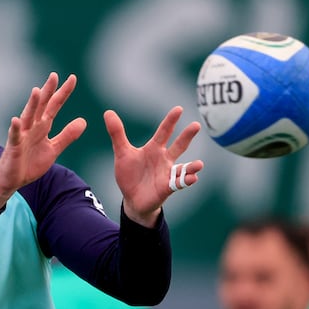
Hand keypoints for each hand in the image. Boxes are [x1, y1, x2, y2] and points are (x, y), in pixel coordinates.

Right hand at [0, 72, 86, 208]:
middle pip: (41, 106)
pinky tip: (16, 120)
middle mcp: (32, 127)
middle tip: (54, 76)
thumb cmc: (30, 162)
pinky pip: (14, 136)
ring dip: (31, 105)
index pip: (54, 105)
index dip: (63, 93)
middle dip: (48, 91)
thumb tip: (83, 121)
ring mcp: (21, 135)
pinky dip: (15, 129)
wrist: (12, 179)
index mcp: (42, 126)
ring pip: (27, 117)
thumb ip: (67, 135)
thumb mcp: (53, 148)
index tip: (72, 78)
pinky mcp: (14, 147)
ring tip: (36, 91)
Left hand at [105, 106, 202, 226]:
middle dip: (187, 136)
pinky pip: (179, 184)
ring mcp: (167, 173)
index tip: (178, 109)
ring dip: (192, 167)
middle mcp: (164, 159)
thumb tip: (108, 112)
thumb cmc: (130, 174)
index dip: (170, 121)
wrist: (132, 199)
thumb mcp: (122, 153)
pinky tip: (192, 178)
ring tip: (199, 165)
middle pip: (178, 146)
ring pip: (183, 168)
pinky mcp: (167, 187)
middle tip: (196, 125)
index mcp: (154, 149)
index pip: (164, 132)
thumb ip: (117, 134)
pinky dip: (186, 181)